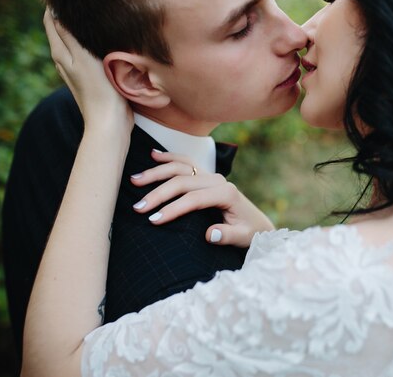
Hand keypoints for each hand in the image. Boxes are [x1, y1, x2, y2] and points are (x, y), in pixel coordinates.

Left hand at [43, 9, 132, 137]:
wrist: (110, 122)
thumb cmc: (99, 90)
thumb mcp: (83, 58)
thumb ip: (70, 35)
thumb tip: (58, 13)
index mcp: (60, 53)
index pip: (51, 20)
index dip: (58, 6)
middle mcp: (65, 60)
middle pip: (62, 30)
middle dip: (71, 16)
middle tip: (89, 6)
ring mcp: (78, 70)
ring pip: (76, 42)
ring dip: (84, 31)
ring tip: (98, 21)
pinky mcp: (92, 78)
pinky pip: (88, 54)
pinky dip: (92, 45)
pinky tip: (105, 44)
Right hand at [131, 150, 274, 246]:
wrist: (257, 224)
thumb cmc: (249, 232)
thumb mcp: (243, 237)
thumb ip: (227, 236)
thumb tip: (209, 234)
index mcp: (227, 193)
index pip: (194, 199)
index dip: (173, 209)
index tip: (153, 220)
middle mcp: (218, 180)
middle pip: (182, 181)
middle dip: (158, 194)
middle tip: (138, 207)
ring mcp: (211, 176)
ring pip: (180, 167)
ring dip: (156, 172)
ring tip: (135, 180)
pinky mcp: (205, 176)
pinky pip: (185, 162)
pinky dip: (169, 157)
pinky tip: (153, 154)